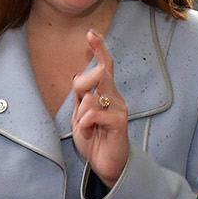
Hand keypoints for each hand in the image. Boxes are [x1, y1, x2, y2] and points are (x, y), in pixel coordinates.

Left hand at [71, 29, 129, 186]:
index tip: (91, 33)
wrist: (106, 165)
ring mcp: (119, 108)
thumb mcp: (80, 116)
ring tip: (87, 130)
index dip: (99, 49)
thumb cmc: (94, 139)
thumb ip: (80, 98)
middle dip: (84, 82)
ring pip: (90, 98)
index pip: (105, 66)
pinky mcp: (120, 121)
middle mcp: (115, 96)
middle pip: (100, 73)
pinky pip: (93, 114)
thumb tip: (78, 80)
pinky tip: (91, 135)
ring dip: (81, 116)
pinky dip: (85, 126)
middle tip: (81, 107)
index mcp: (105, 93)